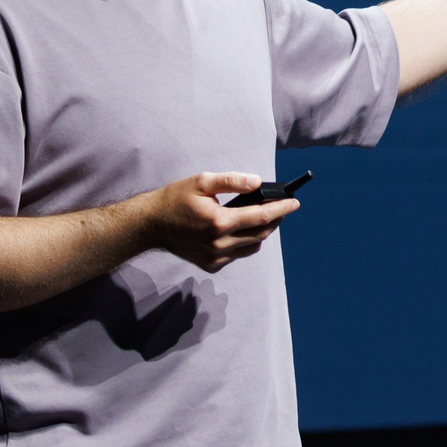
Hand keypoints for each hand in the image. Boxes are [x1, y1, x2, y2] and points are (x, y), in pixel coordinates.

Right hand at [136, 172, 299, 273]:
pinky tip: (241, 229)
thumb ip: (232, 181)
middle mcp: (219, 244)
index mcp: (218, 222)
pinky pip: (238, 254)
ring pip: (252, 247)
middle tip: (282, 206)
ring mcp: (215, 258)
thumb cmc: (176, 198)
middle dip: (275, 219)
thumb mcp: (203, 181)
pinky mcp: (211, 265)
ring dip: (262, 231)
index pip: (261, 216)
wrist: (151, 225)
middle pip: (261, 233)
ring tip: (263, 215)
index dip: (281, 209)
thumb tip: (258, 182)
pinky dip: (245, 242)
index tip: (295, 202)